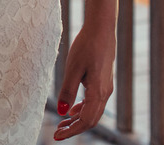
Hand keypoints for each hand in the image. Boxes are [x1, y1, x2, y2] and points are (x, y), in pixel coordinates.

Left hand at [53, 21, 115, 139]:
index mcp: (98, 92)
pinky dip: (82, 109)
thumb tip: (62, 112)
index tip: (57, 136)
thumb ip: (67, 91)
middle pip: (91, 120)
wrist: (101, 29)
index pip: (86, 121)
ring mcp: (106, 87)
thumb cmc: (86, 46)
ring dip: (77, 119)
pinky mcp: (103, 81)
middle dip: (74, 128)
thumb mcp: (72, 68)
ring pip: (93, 112)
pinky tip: (72, 110)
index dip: (72, 131)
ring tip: (62, 123)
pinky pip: (94, 102)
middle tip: (57, 133)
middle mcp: (105, 93)